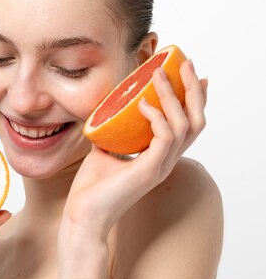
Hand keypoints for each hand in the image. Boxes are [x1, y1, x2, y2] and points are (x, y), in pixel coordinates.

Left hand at [61, 59, 207, 238]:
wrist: (81, 215)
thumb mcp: (103, 151)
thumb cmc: (91, 188)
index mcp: (159, 157)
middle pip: (196, 121)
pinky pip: (164, 137)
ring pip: (184, 125)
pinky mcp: (148, 171)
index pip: (188, 125)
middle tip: (185, 63)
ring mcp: (160, 166)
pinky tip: (143, 104)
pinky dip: (157, 117)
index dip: (194, 99)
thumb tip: (106, 113)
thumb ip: (111, 133)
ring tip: (158, 74)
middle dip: (193, 90)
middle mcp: (165, 161)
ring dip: (173, 96)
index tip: (192, 74)